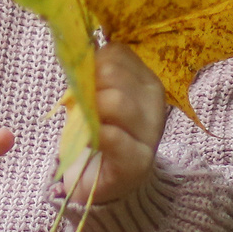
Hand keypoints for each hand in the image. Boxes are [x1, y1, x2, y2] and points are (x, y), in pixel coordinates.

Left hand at [70, 42, 166, 205]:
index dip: (91, 64)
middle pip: (111, 73)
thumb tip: (78, 51)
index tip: (85, 84)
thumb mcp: (100, 95)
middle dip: (87, 87)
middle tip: (81, 107)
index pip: (116, 52)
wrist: (107, 181)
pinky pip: (111, 136)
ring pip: (114, 101)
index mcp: (146, 80)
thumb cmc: (101, 131)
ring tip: (84, 124)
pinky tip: (89, 141)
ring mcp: (149, 132)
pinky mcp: (137, 160)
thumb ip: (94, 73)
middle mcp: (154, 101)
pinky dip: (93, 135)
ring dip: (89, 111)